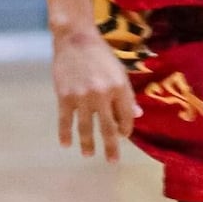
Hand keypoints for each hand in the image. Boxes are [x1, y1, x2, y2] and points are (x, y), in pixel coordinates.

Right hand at [54, 31, 138, 162]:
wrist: (75, 39)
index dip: (126, 129)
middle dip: (111, 146)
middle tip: (112, 161)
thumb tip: (138, 115)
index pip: (126, 116)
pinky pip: (65, 120)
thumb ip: (127, 96)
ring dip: (88, 143)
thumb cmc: (101, 55)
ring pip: (86, 127)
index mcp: (120, 88)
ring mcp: (82, 97)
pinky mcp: (64, 96)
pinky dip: (65, 133)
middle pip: (108, 127)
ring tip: (89, 155)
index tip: (123, 137)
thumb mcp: (120, 72)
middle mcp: (102, 95)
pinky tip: (66, 144)